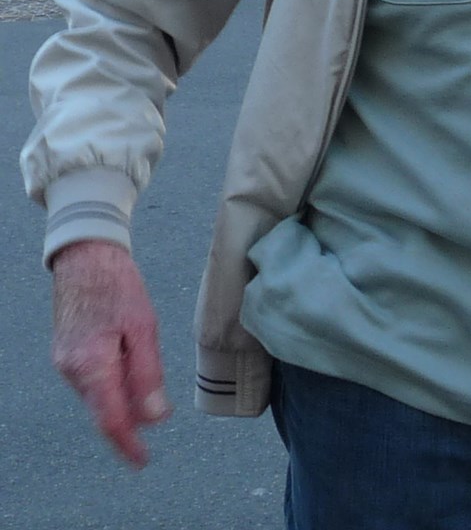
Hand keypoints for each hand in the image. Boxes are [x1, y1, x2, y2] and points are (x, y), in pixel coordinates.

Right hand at [51, 240, 170, 466]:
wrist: (85, 258)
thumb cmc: (118, 286)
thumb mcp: (144, 327)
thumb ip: (148, 374)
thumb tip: (155, 416)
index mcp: (91, 365)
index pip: (109, 419)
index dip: (127, 443)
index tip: (142, 460)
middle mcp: (71, 370)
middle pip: (102, 411)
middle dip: (128, 424)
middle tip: (153, 430)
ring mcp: (65, 363)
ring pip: (97, 397)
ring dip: (122, 402)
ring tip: (148, 393)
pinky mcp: (68, 355)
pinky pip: (92, 382)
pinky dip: (112, 387)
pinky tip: (131, 376)